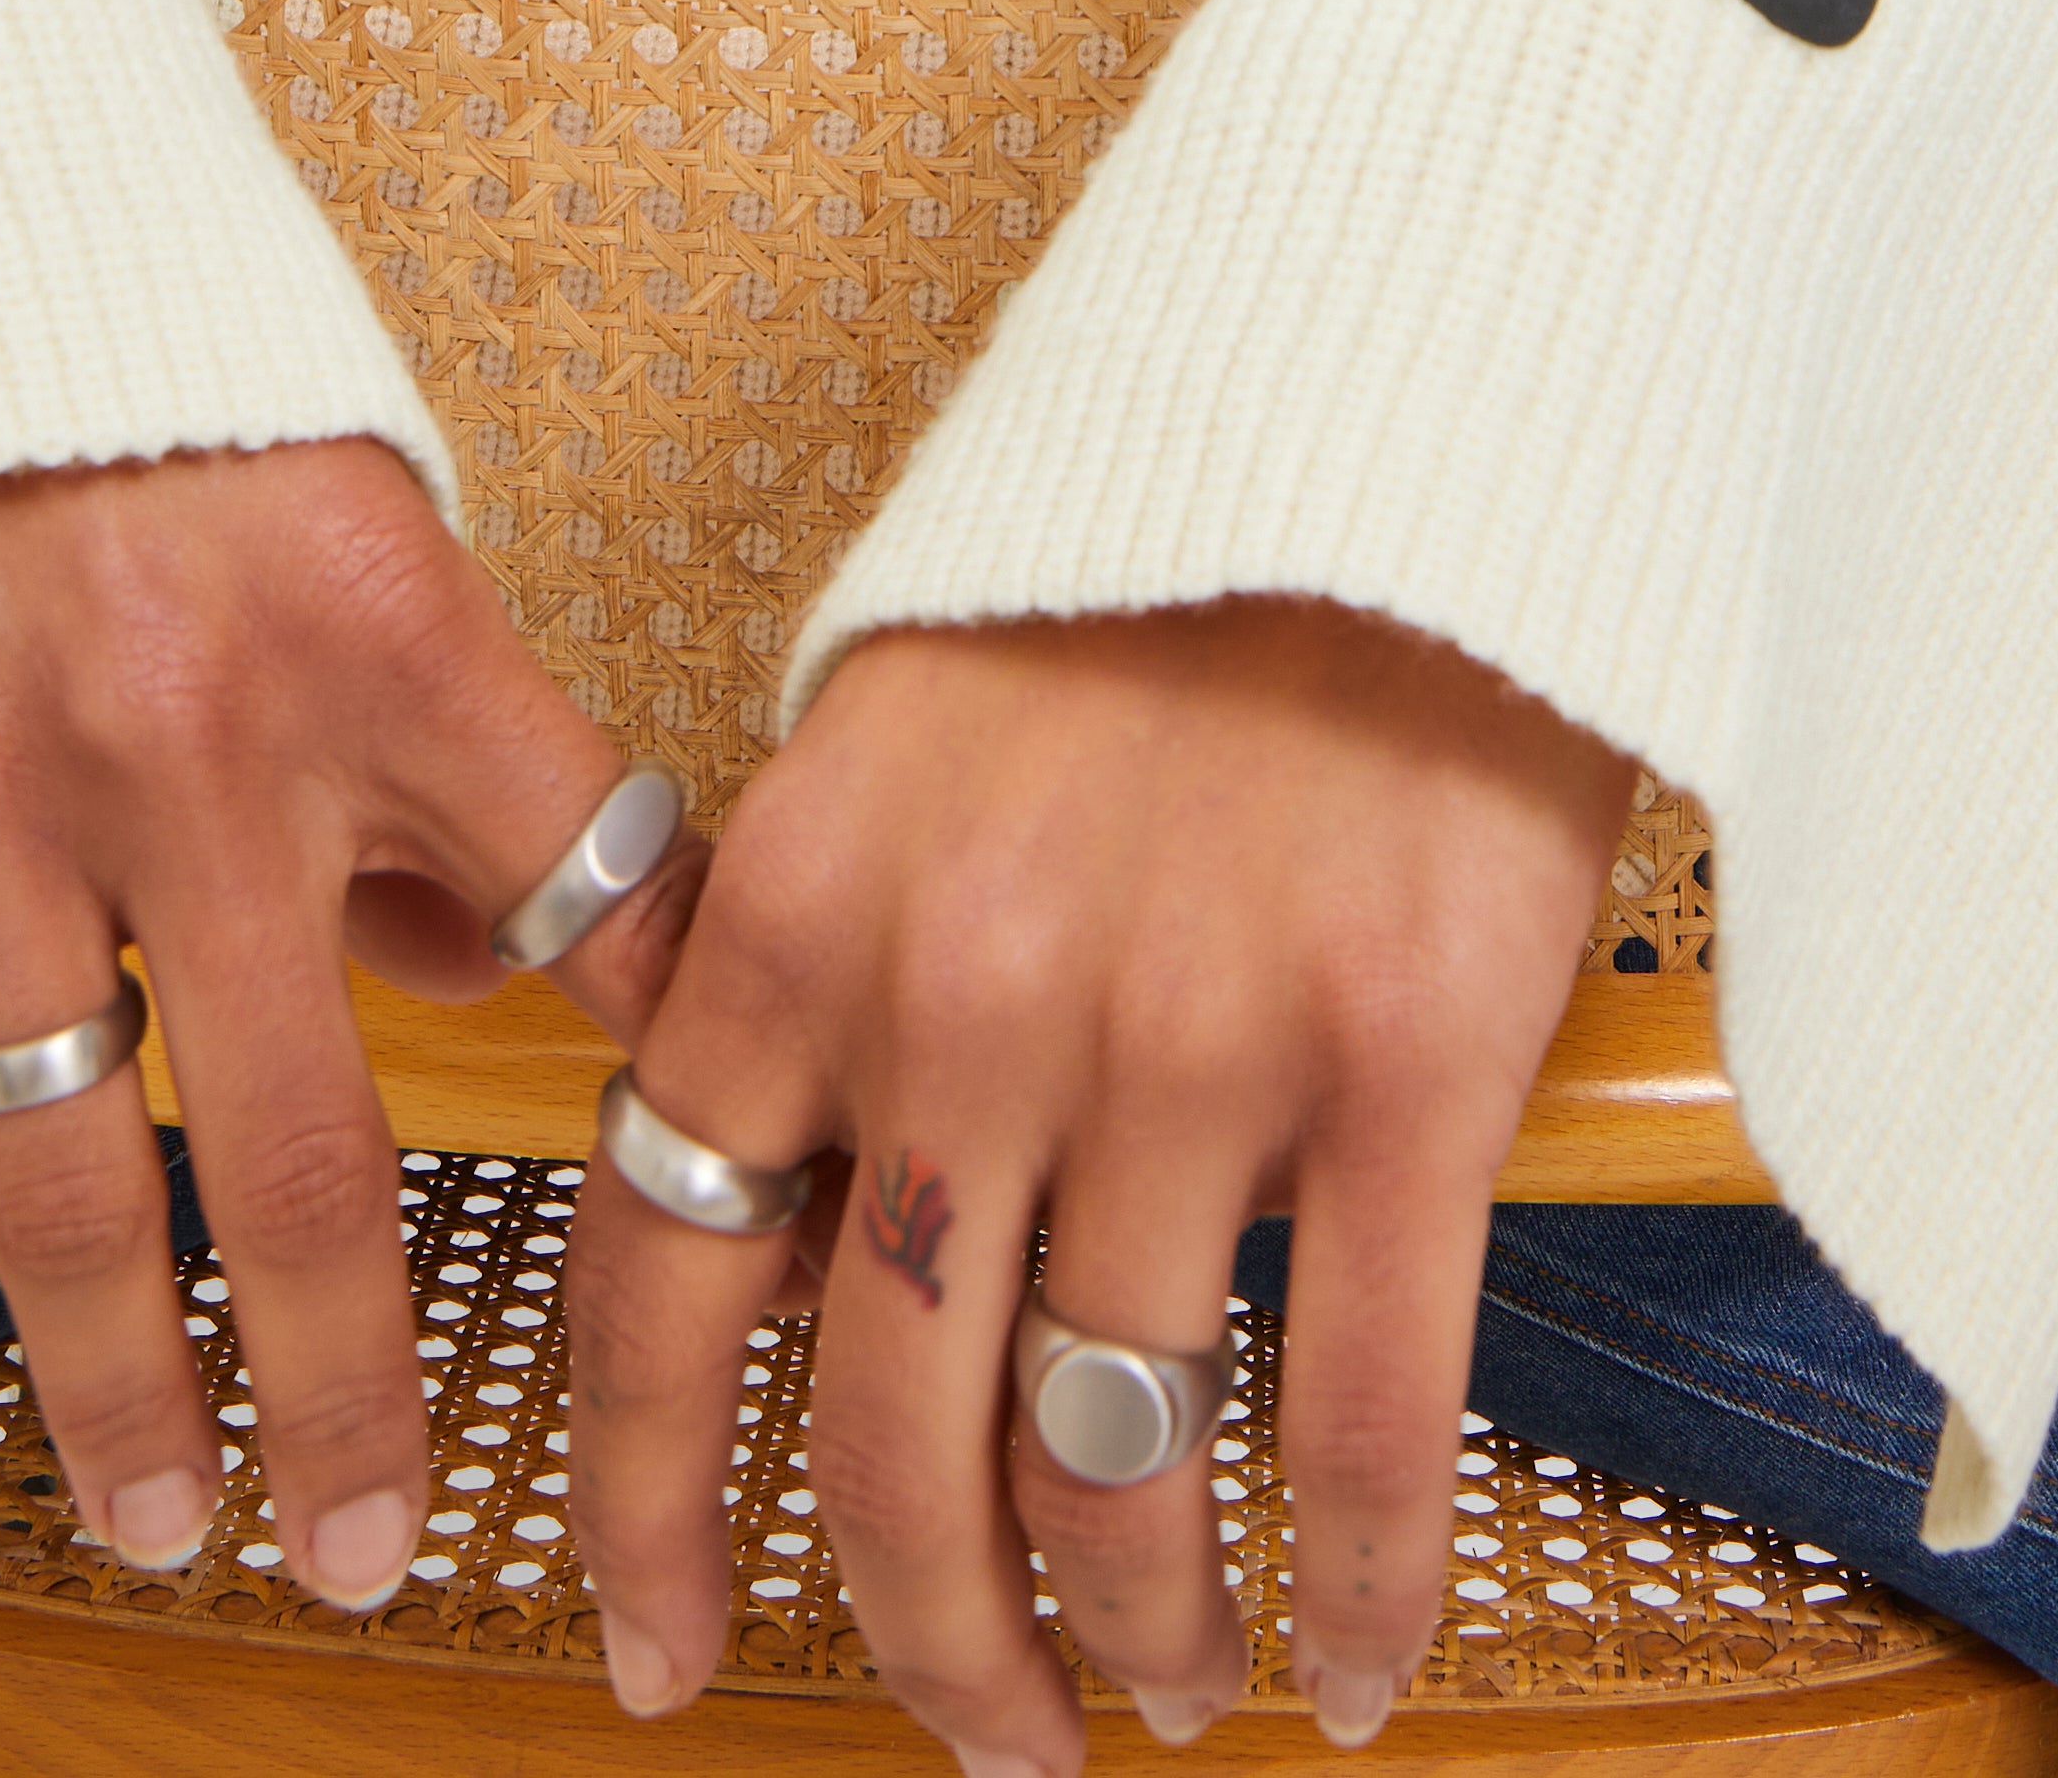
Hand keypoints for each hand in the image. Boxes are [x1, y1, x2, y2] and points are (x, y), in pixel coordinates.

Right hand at [0, 434, 686, 1602]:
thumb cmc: (121, 350)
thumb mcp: (350, 495)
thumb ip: (431, 741)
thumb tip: (491, 970)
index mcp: (378, 621)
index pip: (586, 902)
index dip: (664, 1099)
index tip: (704, 1281)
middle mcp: (186, 715)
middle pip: (307, 1142)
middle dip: (356, 1392)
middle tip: (382, 1540)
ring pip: (62, 1174)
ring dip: (120, 1393)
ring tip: (168, 1520)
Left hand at [567, 600, 1633, 1766]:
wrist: (1395, 412)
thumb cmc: (1150, 567)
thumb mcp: (893, 724)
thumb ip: (818, 957)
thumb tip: (763, 1201)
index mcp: (804, 909)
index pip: (661, 1275)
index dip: (648, 1507)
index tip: (660, 1647)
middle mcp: (967, 997)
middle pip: (891, 1434)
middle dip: (932, 1636)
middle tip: (988, 1730)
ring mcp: (1192, 1039)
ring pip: (1116, 1460)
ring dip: (1138, 1628)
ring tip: (1171, 1680)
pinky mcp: (1409, 1061)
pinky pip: (1356, 1419)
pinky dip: (1349, 1587)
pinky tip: (1348, 1657)